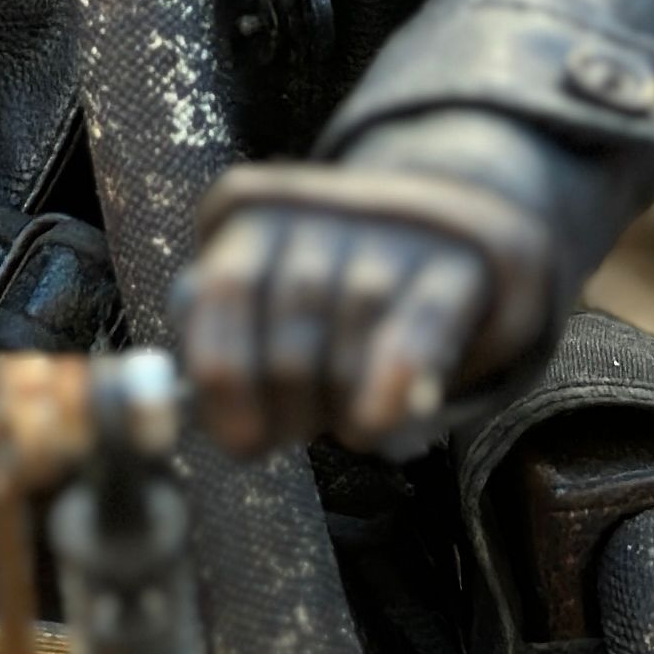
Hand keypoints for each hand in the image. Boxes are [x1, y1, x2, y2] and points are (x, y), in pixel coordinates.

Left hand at [173, 161, 551, 457]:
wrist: (449, 221)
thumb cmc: (334, 284)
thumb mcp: (268, 292)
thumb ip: (227, 340)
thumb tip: (199, 411)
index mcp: (252, 217)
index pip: (219, 298)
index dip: (225, 386)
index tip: (241, 440)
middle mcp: (314, 214)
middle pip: (284, 343)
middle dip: (289, 413)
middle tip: (301, 431)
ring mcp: (386, 233)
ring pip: (345, 351)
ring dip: (341, 412)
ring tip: (349, 424)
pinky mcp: (454, 262)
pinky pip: (414, 335)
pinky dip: (388, 388)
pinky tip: (376, 423)